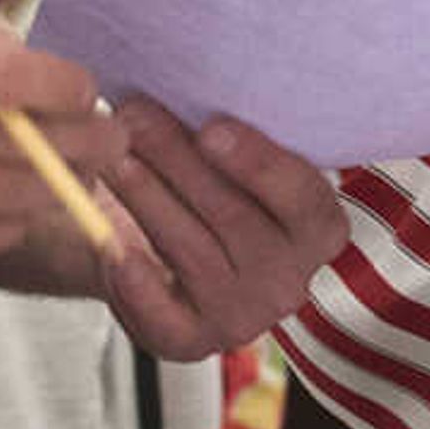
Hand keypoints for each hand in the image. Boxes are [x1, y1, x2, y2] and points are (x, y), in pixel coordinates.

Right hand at [0, 0, 119, 264]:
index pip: (25, 79)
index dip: (74, 88)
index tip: (84, 89)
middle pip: (34, 144)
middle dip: (91, 142)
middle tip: (109, 137)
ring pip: (19, 195)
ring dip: (62, 182)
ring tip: (73, 164)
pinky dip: (13, 216)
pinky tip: (14, 194)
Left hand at [91, 98, 348, 359]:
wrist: (159, 237)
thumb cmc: (202, 179)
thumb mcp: (225, 150)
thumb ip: (222, 129)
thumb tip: (187, 88)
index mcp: (318, 227)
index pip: (302, 198)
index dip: (259, 163)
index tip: (211, 128)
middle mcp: (290, 279)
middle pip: (234, 217)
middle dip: (177, 160)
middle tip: (134, 114)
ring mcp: (243, 314)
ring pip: (191, 252)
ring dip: (146, 197)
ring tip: (111, 155)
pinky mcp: (193, 340)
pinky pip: (164, 320)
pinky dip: (136, 286)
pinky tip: (112, 248)